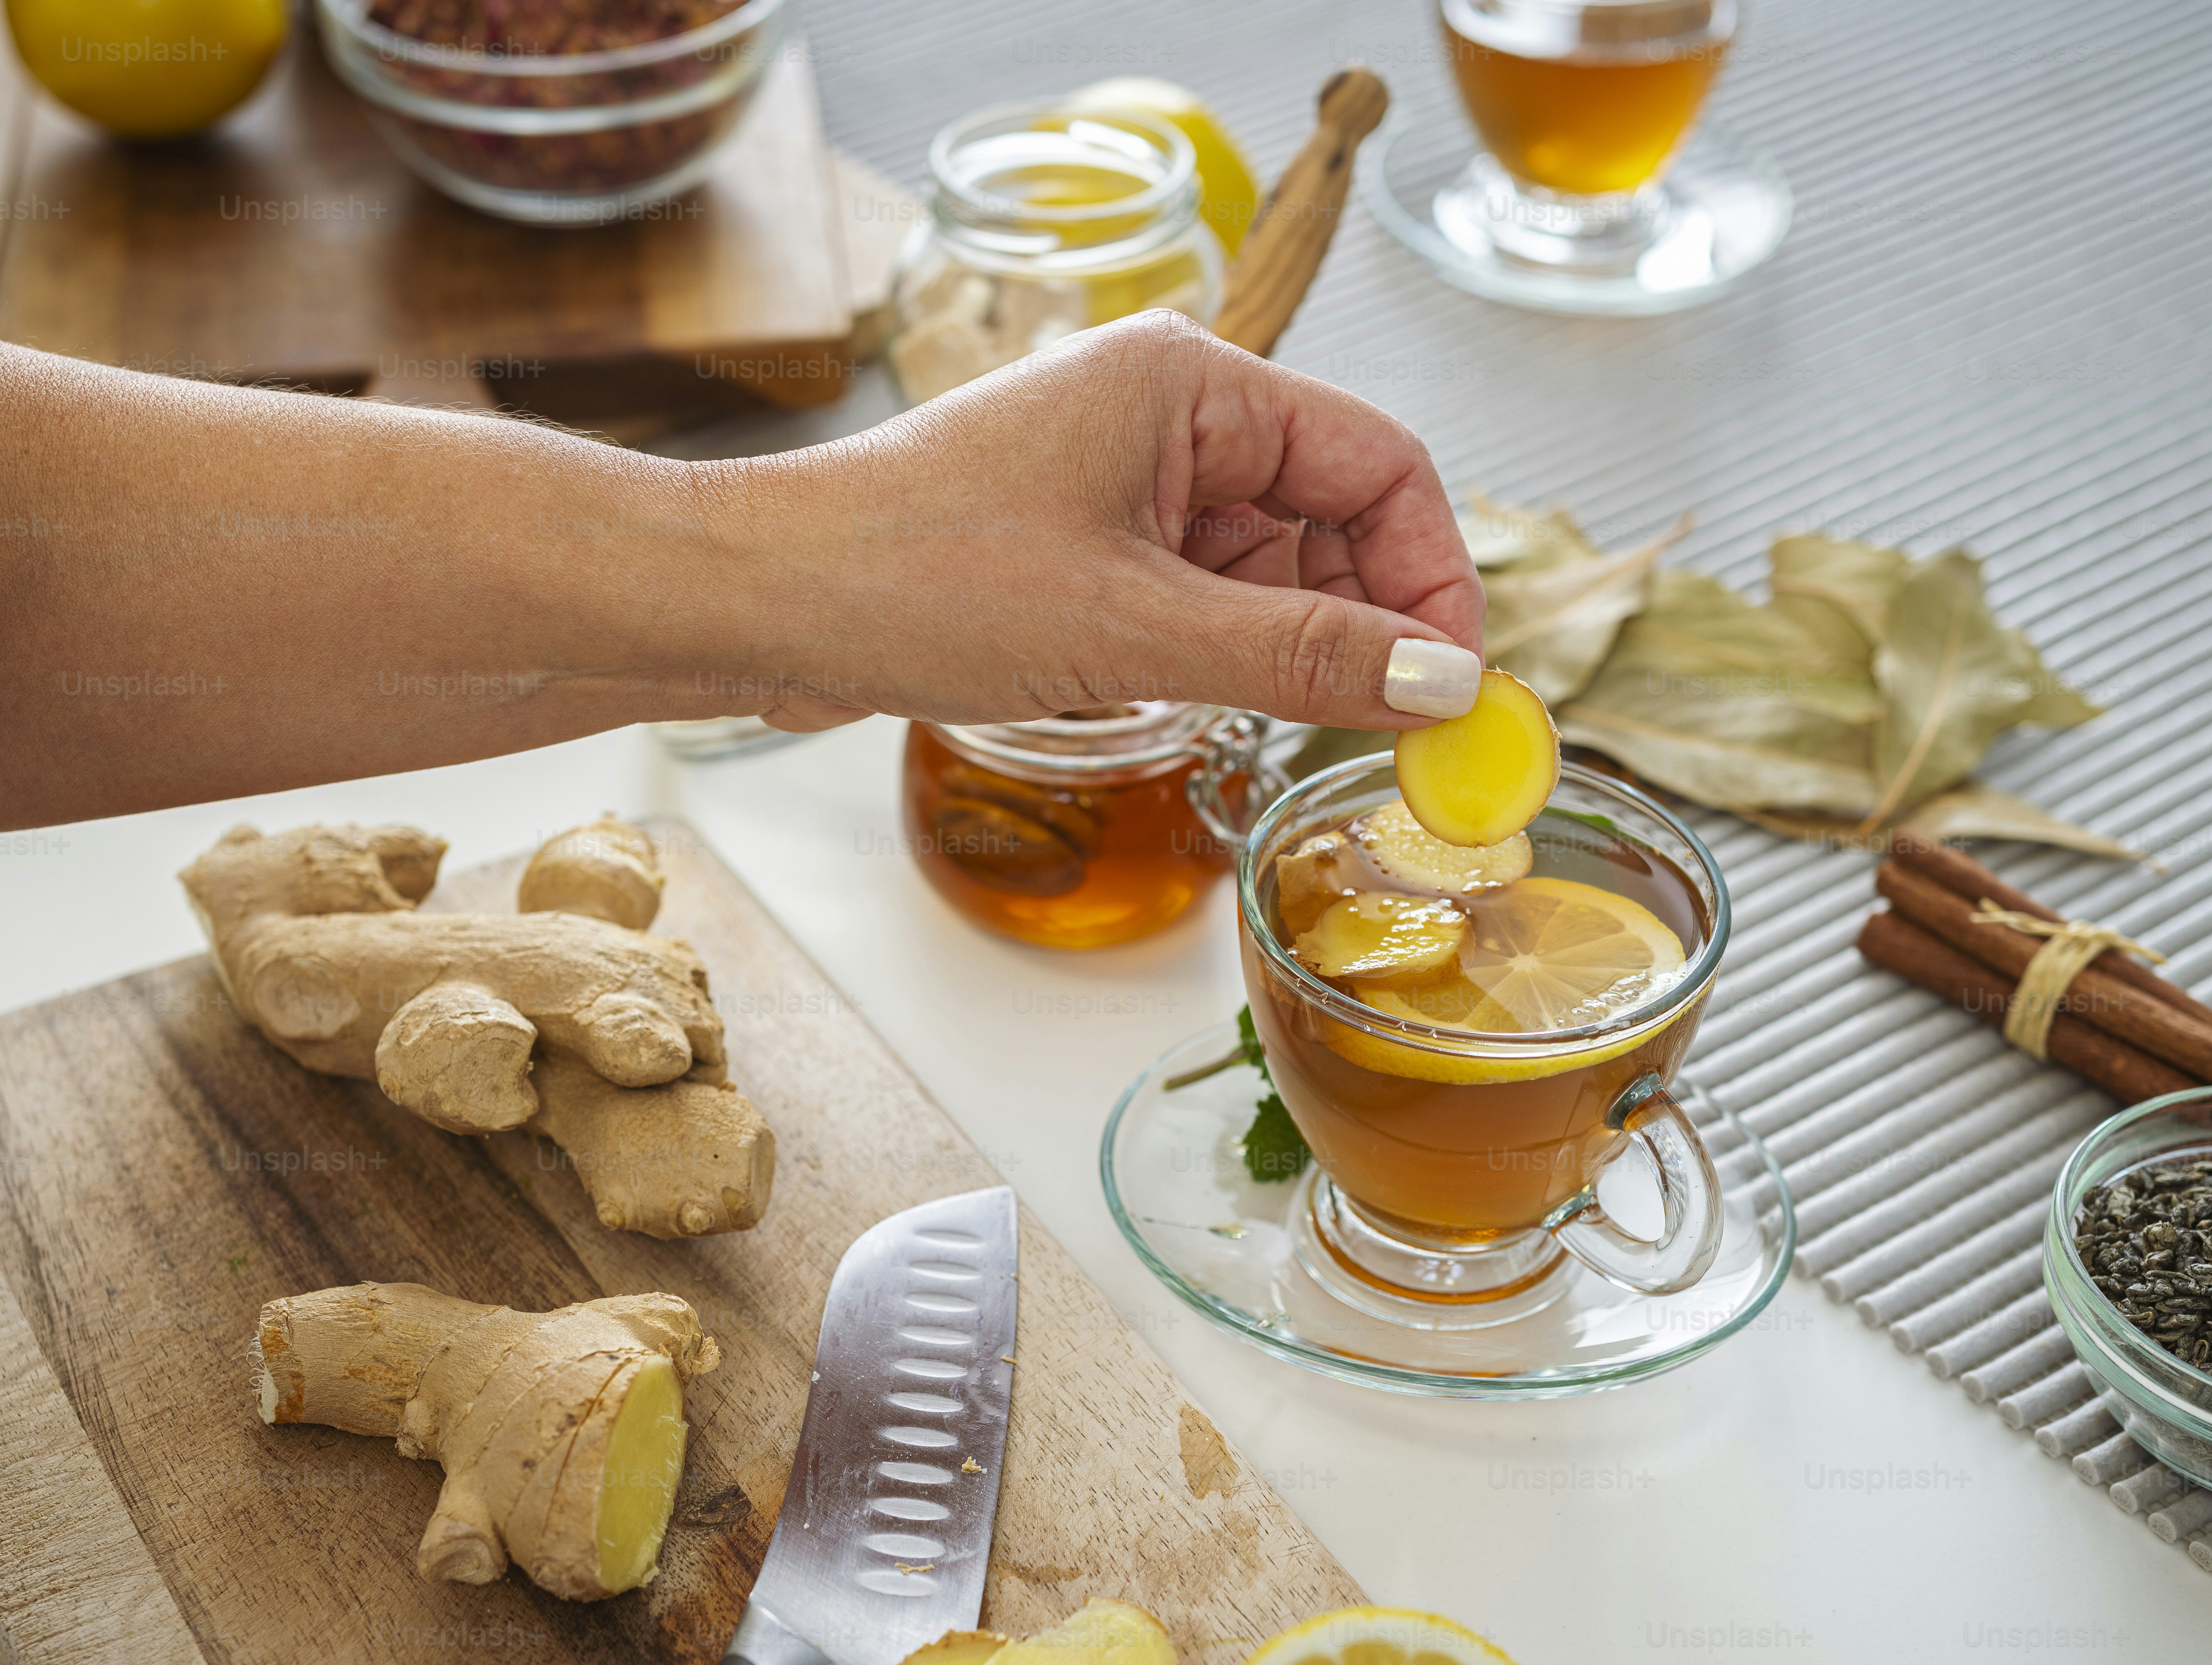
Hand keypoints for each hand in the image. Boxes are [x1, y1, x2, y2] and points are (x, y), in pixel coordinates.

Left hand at [697, 309, 1484, 734]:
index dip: (1432, 574)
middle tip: (1379, 733)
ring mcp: (1119, 477)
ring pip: (1263, 566)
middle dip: (1363, 621)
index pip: (1380, 462)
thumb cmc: (919, 578)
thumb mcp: (1138, 629)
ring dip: (1283, 648)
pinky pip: (1195, 594)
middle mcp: (1165, 412)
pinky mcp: (1080, 540)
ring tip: (1265, 721)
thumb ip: (1300, 655)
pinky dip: (1216, 654)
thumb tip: (1438, 683)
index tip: (1450, 685)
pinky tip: (1189, 703)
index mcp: (1192, 383)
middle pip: (1331, 515)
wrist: (761, 600)